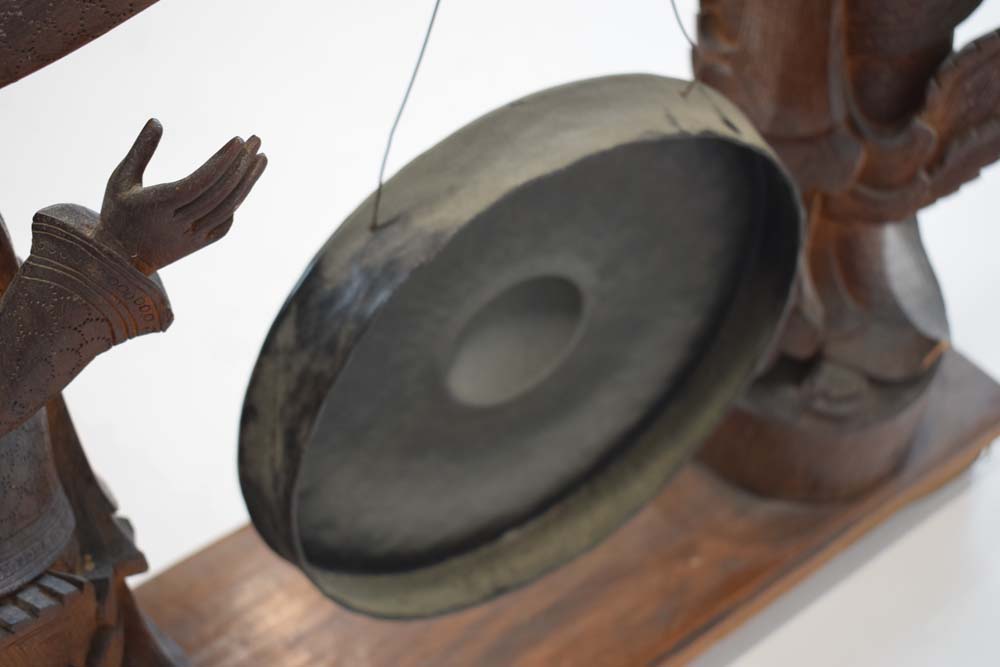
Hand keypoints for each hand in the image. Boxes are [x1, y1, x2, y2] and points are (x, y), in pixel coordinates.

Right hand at [96, 119, 266, 274]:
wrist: (120, 259)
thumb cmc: (118, 213)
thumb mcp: (121, 179)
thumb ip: (140, 151)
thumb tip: (156, 121)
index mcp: (159, 206)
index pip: (200, 181)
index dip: (222, 161)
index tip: (238, 140)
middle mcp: (179, 224)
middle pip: (219, 192)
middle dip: (241, 164)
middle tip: (256, 140)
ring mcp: (192, 237)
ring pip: (228, 208)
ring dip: (247, 182)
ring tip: (260, 157)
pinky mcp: (199, 245)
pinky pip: (225, 223)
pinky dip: (236, 202)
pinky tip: (244, 182)